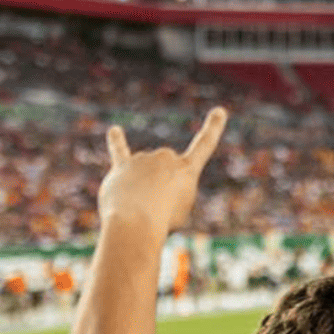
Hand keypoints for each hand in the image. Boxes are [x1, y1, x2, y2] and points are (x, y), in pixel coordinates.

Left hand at [97, 108, 227, 231]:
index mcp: (188, 168)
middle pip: (165, 171)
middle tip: (156, 209)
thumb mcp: (178, 210)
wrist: (135, 223)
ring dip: (141, 192)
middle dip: (160, 189)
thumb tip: (146, 182)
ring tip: (139, 208)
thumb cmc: (161, 222)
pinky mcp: (122, 166)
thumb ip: (169, 190)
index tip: (219, 110)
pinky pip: (119, 150)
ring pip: (144, 174)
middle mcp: (166, 156)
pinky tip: (114, 130)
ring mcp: (143, 159)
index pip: (205, 143)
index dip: (214, 127)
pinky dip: (116, 140)